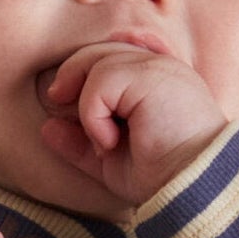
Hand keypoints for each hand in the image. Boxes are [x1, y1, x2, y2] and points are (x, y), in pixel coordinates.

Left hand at [39, 44, 229, 209]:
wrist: (192, 187)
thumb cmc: (160, 176)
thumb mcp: (110, 160)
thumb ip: (81, 142)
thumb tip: (47, 128)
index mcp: (156, 80)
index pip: (115, 51)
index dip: (85, 66)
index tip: (63, 95)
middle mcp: (160, 66)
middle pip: (101, 50)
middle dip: (72, 74)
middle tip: (57, 102)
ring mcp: (158, 67)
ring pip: (97, 62)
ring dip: (87, 105)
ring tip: (104, 141)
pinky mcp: (152, 76)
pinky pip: (102, 81)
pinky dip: (93, 113)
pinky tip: (109, 141)